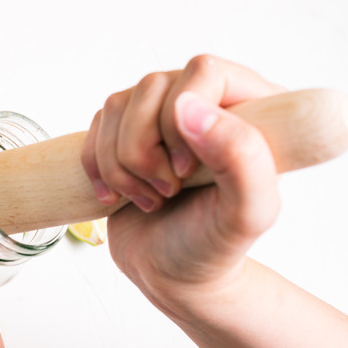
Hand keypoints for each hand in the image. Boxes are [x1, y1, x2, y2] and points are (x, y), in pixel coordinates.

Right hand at [81, 55, 284, 314]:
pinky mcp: (125, 134)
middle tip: (169, 192)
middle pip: (151, 88)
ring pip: (116, 106)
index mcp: (253, 110)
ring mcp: (161, 117)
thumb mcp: (247, 214)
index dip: (182, 118)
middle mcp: (206, 103)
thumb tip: (187, 106)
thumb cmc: (214, 249)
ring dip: (122, 166)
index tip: (186, 170)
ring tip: (151, 199)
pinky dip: (98, 168)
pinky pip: (95, 127)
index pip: (203, 71)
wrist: (174, 276)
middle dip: (146, 152)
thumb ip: (240, 157)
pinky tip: (120, 196)